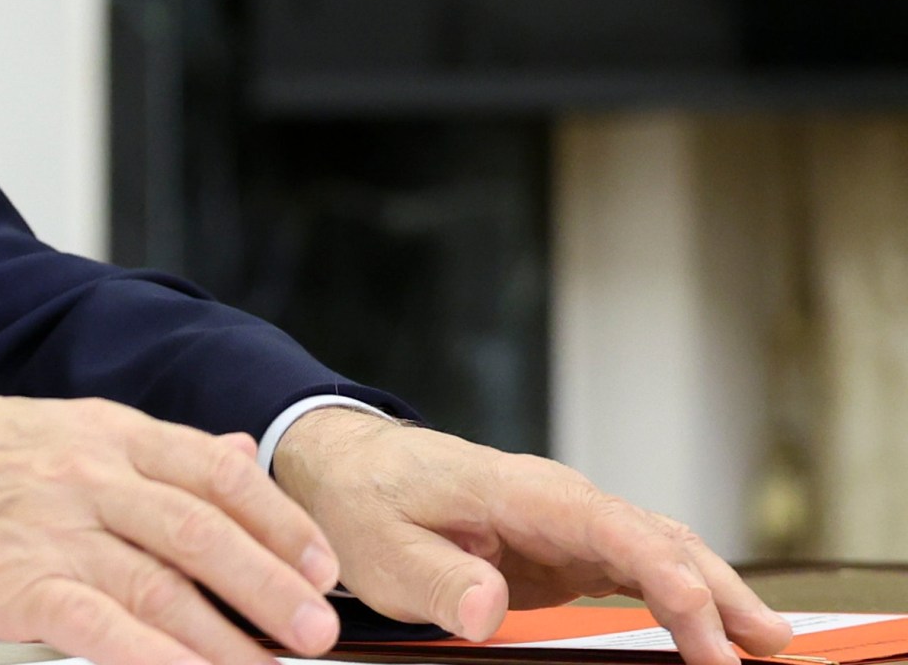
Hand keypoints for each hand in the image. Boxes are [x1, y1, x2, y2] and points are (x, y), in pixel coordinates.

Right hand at [0, 396, 345, 664]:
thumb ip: (142, 450)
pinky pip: (104, 627)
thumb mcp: (48, 430)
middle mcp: (84, 473)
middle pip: (204, 530)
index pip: (213, 470)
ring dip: (228, 638)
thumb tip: (228, 452)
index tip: (320, 562)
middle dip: (272, 585)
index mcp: (98, 431)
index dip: (278, 520)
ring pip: (165, 584)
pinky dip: (154, 657)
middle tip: (314, 631)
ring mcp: (50, 528)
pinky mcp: (17, 584)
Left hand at [271, 409, 792, 664]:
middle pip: (657, 538)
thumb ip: (436, 579)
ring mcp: (571, 524)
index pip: (610, 529)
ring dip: (716, 595)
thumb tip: (485, 610)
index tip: (704, 625)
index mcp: (520, 492)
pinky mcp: (570, 551)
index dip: (665, 576)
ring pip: (663, 553)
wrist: (351, 472)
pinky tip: (717, 635)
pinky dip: (686, 599)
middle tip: (768, 647)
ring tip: (768, 645)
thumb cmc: (366, 505)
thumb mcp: (381, 548)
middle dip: (718, 590)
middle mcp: (560, 502)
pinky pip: (642, 571)